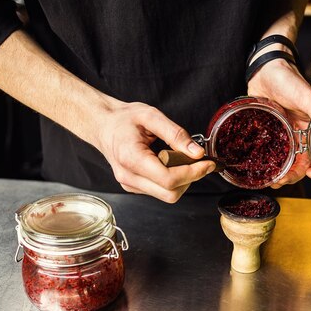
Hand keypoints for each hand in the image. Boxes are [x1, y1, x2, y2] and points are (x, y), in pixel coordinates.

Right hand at [96, 101, 215, 202]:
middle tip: (201, 162)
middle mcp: (128, 177)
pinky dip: (173, 180)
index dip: (193, 173)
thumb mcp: (151, 116)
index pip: (168, 179)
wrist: (102, 126)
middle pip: (170, 193)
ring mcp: (130, 184)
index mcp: (131, 158)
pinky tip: (171, 164)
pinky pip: (160, 191)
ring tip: (182, 159)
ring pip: (167, 195)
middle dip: (191, 178)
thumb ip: (176, 133)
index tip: (208, 163)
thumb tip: (197, 152)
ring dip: (183, 180)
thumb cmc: (123, 119)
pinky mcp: (133, 187)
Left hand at [247, 57, 310, 186]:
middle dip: (295, 176)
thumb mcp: (309, 98)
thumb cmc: (289, 80)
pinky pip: (270, 152)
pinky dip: (268, 164)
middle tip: (284, 180)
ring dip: (281, 173)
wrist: (266, 69)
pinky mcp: (268, 133)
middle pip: (301, 164)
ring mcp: (284, 135)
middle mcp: (300, 135)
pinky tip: (262, 170)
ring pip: (285, 162)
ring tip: (273, 179)